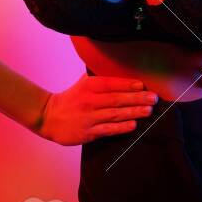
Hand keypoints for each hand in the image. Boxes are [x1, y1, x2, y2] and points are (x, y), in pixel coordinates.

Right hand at [33, 74, 158, 145]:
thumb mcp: (83, 83)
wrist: (49, 117)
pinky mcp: (88, 133)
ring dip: (133, 112)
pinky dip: (121, 127)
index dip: (127, 84)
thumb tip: (121, 69)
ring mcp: (89, 117)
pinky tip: (133, 125)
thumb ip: (100, 78)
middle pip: (116, 99)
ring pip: (114, 114)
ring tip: (148, 111)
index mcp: (89, 86)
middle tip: (153, 98)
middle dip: (137, 98)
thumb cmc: (71, 98)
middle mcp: (89, 101)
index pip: (111, 83)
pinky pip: (107, 129)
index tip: (142, 85)